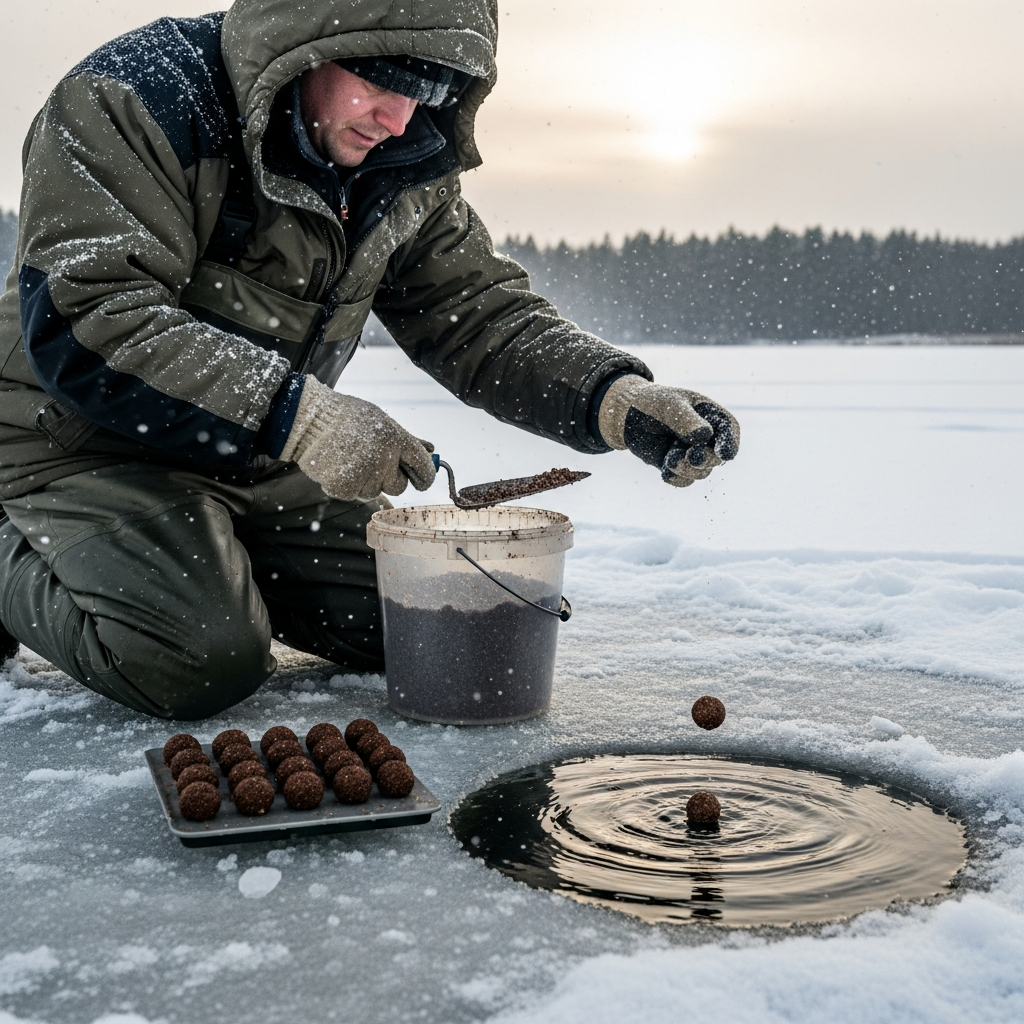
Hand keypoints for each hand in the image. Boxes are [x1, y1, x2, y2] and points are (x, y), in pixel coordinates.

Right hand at [279, 376, 435, 500]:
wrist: (309, 419)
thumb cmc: (347, 418)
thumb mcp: (381, 421)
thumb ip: (406, 439)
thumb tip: (431, 449)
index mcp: (396, 439)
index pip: (424, 467)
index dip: (425, 477)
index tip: (422, 480)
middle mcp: (384, 458)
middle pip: (398, 486)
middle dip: (388, 479)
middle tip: (371, 463)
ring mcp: (364, 474)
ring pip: (374, 492)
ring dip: (364, 481)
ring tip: (349, 459)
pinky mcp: (345, 486)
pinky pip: (353, 494)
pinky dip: (345, 485)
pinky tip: (337, 466)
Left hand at [597, 374, 739, 486]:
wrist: (628, 415)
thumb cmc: (654, 403)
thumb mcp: (670, 405)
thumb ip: (687, 419)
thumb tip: (704, 436)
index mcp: (712, 417)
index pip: (730, 431)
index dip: (730, 444)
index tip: (723, 454)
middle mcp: (707, 438)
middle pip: (716, 458)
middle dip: (704, 459)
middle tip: (690, 456)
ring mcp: (692, 453)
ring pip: (700, 473)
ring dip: (686, 469)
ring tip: (670, 458)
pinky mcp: (677, 466)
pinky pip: (684, 481)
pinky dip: (675, 478)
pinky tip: (665, 471)